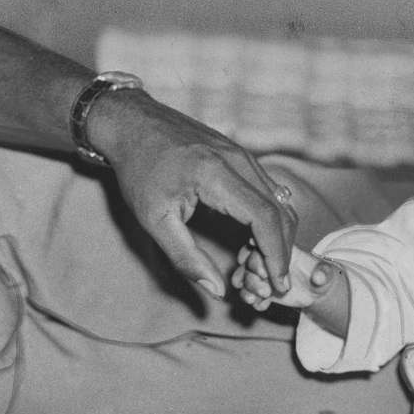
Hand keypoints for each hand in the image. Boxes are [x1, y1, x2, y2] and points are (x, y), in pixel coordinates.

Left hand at [93, 91, 297, 298]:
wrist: (132, 123)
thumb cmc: (139, 169)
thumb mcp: (154, 219)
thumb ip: (185, 257)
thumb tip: (217, 289)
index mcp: (216, 174)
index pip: (264, 218)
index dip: (276, 255)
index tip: (277, 284)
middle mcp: (237, 160)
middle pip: (280, 211)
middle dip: (281, 251)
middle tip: (270, 284)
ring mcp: (242, 154)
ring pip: (279, 201)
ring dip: (277, 237)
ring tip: (259, 268)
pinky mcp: (241, 156)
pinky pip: (269, 191)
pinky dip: (270, 221)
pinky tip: (252, 244)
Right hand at [231, 243, 337, 310]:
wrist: (317, 291)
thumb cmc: (322, 274)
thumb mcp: (326, 272)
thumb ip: (323, 273)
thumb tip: (319, 276)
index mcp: (280, 249)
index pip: (263, 247)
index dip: (258, 257)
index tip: (264, 271)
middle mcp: (267, 260)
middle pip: (248, 264)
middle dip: (253, 278)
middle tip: (266, 291)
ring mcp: (262, 275)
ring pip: (244, 279)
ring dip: (248, 290)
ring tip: (260, 299)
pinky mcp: (262, 290)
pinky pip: (249, 294)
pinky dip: (254, 301)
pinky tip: (264, 305)